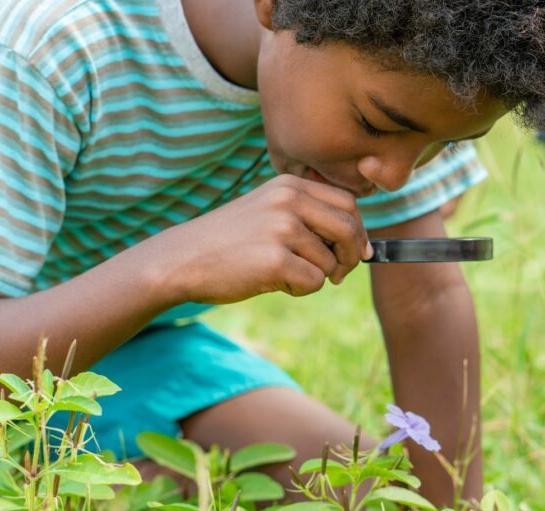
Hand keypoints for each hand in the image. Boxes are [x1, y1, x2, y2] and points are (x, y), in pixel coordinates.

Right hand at [150, 175, 371, 303]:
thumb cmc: (229, 241)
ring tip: (282, 273)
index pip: (349, 204)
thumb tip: (363, 247)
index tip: (355, 251)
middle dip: (351, 257)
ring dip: (315, 276)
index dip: (357, 230)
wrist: (182, 258)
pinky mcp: (275, 260)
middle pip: (349, 230)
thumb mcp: (268, 211)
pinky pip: (314, 282)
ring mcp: (282, 229)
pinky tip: (273, 282)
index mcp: (290, 185)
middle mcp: (289, 201)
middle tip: (337, 274)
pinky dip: (300, 290)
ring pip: (331, 262)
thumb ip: (309, 218)